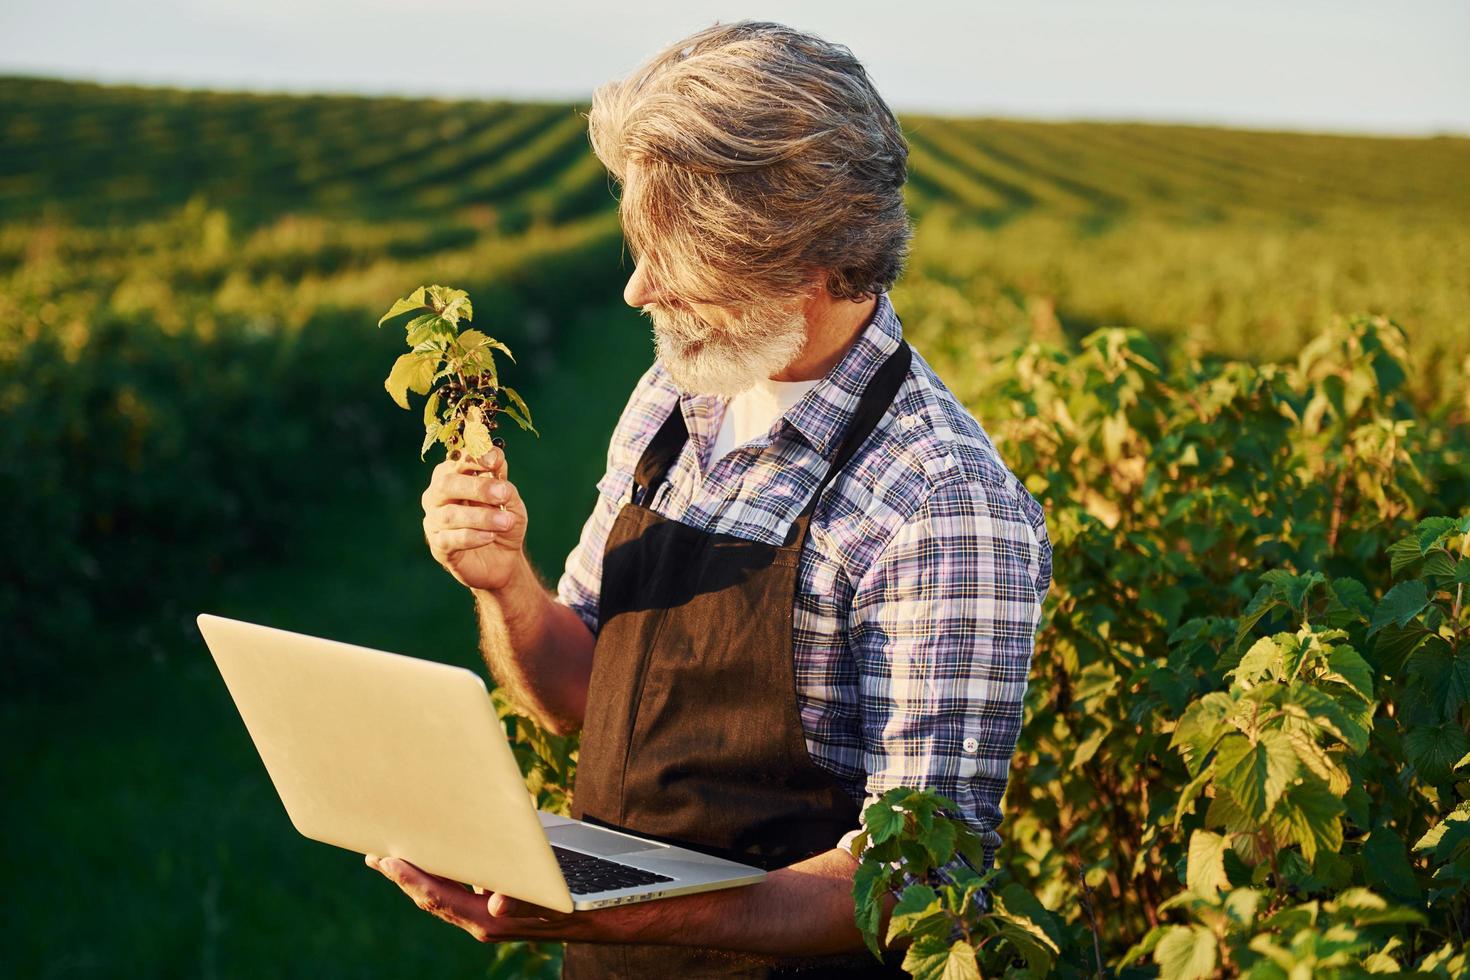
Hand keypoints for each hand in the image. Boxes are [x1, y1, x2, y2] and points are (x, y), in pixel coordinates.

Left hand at [365, 853, 577, 942]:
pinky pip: (460, 894)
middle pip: (433, 898)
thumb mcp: (557, 899)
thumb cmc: (581, 904)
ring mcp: (489, 917)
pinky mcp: (498, 910)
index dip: (411, 879)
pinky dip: (443, 877)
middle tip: (375, 855)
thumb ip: (526, 901)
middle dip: (404, 877)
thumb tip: (497, 902)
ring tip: (395, 858)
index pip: (440, 898)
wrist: (607, 918)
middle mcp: (484, 921)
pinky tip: (441, 863)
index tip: (388, 859)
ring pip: (444, 897)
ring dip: (419, 877)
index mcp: (492, 920)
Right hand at [421, 447, 527, 592]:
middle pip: (446, 484)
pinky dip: (472, 537)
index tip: (494, 461)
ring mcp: (435, 521)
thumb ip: (502, 480)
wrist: (504, 558)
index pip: (457, 459)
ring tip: (506, 522)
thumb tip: (496, 458)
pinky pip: (450, 539)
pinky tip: (490, 537)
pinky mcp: (438, 546)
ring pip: (449, 514)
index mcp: (454, 475)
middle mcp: (438, 495)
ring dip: (481, 517)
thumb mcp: (510, 499)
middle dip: (477, 487)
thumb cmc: (503, 521)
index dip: (474, 457)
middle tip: (503, 495)